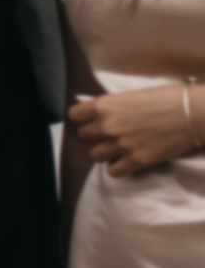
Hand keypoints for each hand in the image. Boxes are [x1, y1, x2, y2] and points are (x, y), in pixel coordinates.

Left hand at [70, 85, 203, 176]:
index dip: (83, 117)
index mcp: (105, 106)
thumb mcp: (133, 95)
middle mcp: (107, 126)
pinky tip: (127, 161)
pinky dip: (118, 168)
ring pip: (95, 155)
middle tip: (111, 133)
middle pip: (85, 135)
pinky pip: (113, 171)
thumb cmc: (168, 98)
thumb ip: (112, 105)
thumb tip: (96, 108)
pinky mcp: (136, 161)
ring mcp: (120, 145)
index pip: (74, 115)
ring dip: (105, 152)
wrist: (194, 114)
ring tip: (119, 148)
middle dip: (96, 134)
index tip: (92, 119)